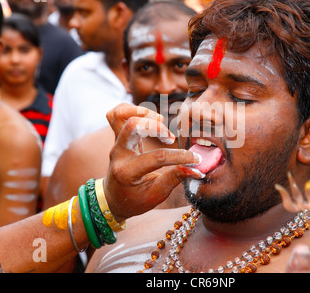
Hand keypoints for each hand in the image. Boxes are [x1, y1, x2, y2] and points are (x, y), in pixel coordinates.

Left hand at [103, 104, 201, 220]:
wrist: (113, 199)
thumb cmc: (136, 199)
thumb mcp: (157, 194)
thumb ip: (175, 179)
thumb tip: (196, 168)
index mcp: (127, 172)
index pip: (157, 158)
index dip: (180, 157)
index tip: (195, 159)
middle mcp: (118, 155)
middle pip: (132, 126)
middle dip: (156, 127)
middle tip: (170, 138)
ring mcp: (115, 143)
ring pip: (119, 115)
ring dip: (143, 113)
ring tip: (160, 121)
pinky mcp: (116, 136)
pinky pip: (115, 114)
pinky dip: (131, 109)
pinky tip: (149, 117)